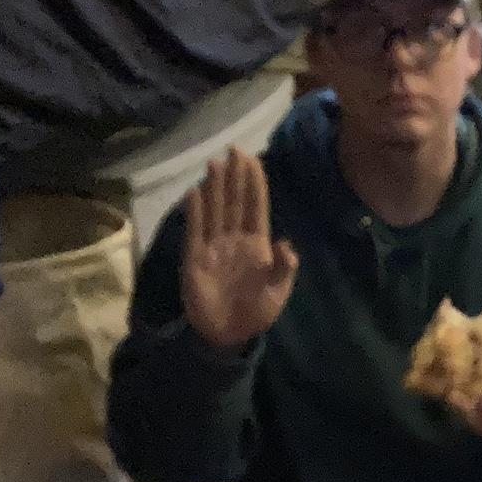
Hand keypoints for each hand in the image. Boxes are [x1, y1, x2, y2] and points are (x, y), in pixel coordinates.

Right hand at [181, 150, 297, 349]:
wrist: (229, 332)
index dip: (254, 183)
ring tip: (215, 163)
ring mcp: (214, 246)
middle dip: (235, 176)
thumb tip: (287, 243)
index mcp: (258, 245)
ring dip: (215, 187)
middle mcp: (235, 239)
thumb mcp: (278, 290)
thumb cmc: (257, 310)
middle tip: (234, 149)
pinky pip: (195, 229)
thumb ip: (284, 267)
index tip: (252, 159)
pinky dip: (195, 211)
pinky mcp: (195, 256)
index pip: (256, 207)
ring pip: (215, 210)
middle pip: (235, 201)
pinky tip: (195, 192)